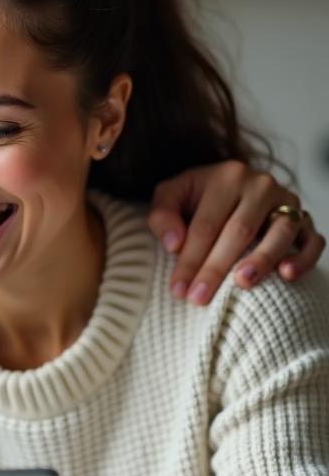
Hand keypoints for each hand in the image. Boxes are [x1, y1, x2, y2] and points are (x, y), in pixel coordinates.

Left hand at [147, 161, 323, 304]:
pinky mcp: (306, 220)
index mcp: (227, 176)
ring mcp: (288, 202)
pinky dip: (305, 258)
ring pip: (279, 233)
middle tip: (198, 298)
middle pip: (239, 231)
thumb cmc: (196, 199)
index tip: (177, 289)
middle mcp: (261, 185)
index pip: (206, 224)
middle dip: (216, 268)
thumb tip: (174, 244)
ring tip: (242, 283)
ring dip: (262, 259)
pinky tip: (287, 275)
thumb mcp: (171, 195)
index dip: (189, 258)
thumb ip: (162, 214)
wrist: (230, 190)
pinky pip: (313, 240)